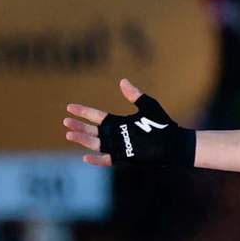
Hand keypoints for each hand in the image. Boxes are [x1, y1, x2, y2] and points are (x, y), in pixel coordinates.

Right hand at [62, 80, 192, 168]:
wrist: (174, 143)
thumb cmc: (163, 124)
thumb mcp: (148, 106)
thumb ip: (135, 95)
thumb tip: (122, 81)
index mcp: (119, 123)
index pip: (97, 117)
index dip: (83, 112)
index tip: (69, 107)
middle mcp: (117, 135)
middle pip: (93, 130)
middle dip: (79, 126)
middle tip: (65, 122)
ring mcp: (120, 146)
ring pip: (96, 144)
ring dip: (83, 140)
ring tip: (69, 134)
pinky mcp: (125, 157)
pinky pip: (108, 159)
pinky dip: (98, 159)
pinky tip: (86, 157)